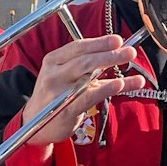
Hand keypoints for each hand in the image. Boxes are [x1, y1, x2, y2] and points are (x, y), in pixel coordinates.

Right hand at [22, 34, 148, 148]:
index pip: (78, 47)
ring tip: (129, 60)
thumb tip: (119, 54)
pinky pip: (89, 96)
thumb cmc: (57, 98)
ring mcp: (59, 92)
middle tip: (129, 51)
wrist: (37, 126)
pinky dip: (107, 89)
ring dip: (110, 64)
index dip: (99, 42)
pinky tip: (120, 84)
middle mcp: (54, 73)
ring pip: (87, 74)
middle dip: (108, 52)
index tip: (117, 40)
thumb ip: (90, 67)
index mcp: (53, 61)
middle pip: (84, 59)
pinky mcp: (66, 109)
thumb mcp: (66, 77)